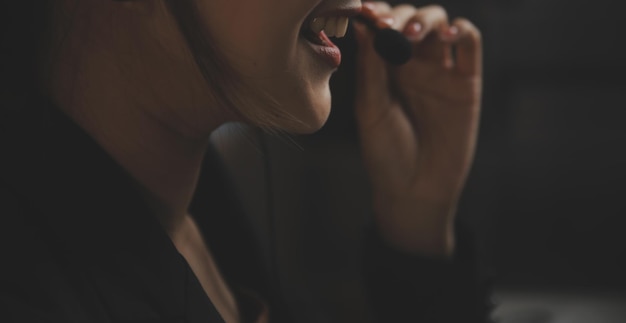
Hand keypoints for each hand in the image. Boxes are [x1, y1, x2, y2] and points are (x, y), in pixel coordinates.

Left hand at [353, 2, 481, 256]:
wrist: (415, 189)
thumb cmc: (385, 153)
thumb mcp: (370, 109)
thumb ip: (370, 68)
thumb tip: (362, 25)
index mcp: (383, 69)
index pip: (382, 28)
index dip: (376, 15)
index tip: (366, 12)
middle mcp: (411, 65)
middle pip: (411, 19)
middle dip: (401, 16)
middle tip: (390, 26)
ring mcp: (440, 72)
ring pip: (440, 25)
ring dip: (428, 19)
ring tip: (414, 33)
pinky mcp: (466, 84)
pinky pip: (470, 47)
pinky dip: (462, 31)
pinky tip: (449, 35)